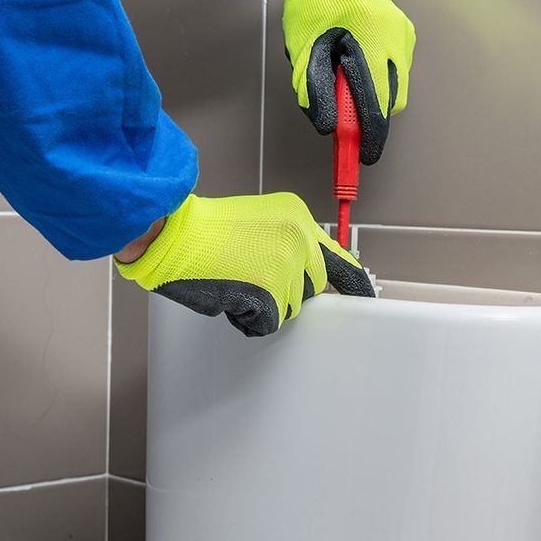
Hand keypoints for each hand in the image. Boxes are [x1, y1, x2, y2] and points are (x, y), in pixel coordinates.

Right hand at [115, 193, 374, 336]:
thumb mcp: (259, 223)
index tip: (367, 297)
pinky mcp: (271, 291)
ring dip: (263, 304)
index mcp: (297, 218)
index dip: (351, 282)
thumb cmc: (203, 232)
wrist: (173, 236)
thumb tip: (303, 273)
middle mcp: (299, 238)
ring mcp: (287, 265)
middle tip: (251, 279)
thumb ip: (287, 244)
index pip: (337, 257)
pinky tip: (229, 293)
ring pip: (290, 307)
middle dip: (286, 291)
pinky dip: (248, 317)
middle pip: (312, 286)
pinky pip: (269, 322)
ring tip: (234, 280)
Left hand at [260, 0, 414, 163]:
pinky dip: (376, 78)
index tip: (364, 156)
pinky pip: (395, 69)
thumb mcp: (303, 50)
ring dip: (372, 94)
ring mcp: (404, 31)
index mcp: (370, 35)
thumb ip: (315, 91)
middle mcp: (395, 33)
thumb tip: (330, 127)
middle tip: (341, 116)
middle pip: (392, 99)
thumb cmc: (310, 2)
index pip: (378, 101)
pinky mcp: (404, 31)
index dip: (371, 134)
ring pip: (395, 86)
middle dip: (369, 115)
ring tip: (342, 77)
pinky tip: (354, 62)